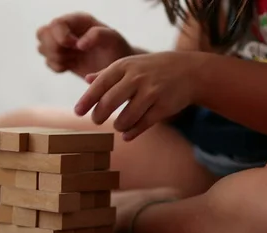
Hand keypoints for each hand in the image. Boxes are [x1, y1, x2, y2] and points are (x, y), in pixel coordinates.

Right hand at [36, 12, 134, 77]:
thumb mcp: (113, 40)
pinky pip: (47, 62)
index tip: (76, 47)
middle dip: (54, 48)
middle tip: (72, 55)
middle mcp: (67, 29)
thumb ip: (98, 35)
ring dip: (55, 58)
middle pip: (42, 33)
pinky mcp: (61, 57)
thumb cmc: (118, 51)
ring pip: (41, 47)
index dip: (61, 37)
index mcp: (78, 20)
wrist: (118, 70)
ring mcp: (62, 43)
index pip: (56, 23)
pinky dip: (57, 67)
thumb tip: (78, 43)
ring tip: (73, 61)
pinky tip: (71, 66)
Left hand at [74, 52, 199, 140]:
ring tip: (118, 125)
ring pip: (126, 118)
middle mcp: (137, 78)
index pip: (100, 85)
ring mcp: (151, 93)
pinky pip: (142, 125)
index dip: (87, 100)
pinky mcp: (163, 107)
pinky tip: (127, 135)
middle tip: (96, 121)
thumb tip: (86, 80)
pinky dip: (131, 133)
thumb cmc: (152, 68)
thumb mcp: (130, 64)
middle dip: (99, 115)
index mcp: (125, 66)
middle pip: (109, 102)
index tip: (78, 112)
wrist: (188, 71)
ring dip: (118, 125)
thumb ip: (108, 73)